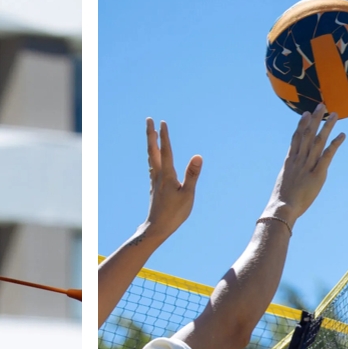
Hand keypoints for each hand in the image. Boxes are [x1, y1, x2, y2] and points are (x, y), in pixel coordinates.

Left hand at [143, 119, 200, 241]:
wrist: (157, 228)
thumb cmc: (174, 213)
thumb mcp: (188, 195)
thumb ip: (192, 174)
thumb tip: (198, 156)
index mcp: (167, 175)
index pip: (166, 151)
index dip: (164, 136)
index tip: (162, 122)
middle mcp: (158, 175)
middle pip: (153, 150)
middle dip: (151, 134)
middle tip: (149, 120)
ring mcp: (154, 181)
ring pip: (151, 157)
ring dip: (151, 144)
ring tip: (151, 134)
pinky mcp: (154, 187)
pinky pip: (152, 166)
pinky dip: (152, 156)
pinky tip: (154, 157)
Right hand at [265, 106, 345, 223]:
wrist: (282, 207)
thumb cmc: (282, 201)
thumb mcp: (284, 183)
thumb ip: (291, 175)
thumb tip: (294, 175)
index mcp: (290, 161)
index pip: (296, 138)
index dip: (302, 124)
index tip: (306, 113)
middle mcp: (299, 159)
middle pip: (307, 134)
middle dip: (315, 119)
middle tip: (321, 105)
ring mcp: (308, 165)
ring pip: (318, 141)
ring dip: (326, 127)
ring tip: (334, 115)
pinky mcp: (317, 174)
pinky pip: (327, 156)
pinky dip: (335, 144)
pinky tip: (342, 135)